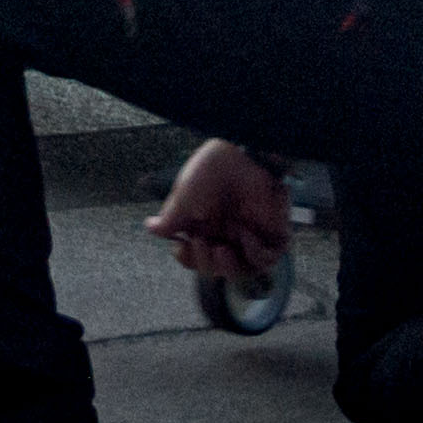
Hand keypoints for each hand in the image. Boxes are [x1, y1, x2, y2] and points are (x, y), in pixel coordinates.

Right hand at [144, 138, 291, 284]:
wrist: (241, 152)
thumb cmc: (211, 171)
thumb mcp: (185, 196)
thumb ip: (171, 218)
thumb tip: (149, 228)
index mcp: (205, 227)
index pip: (196, 258)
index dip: (187, 259)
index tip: (180, 247)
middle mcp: (227, 234)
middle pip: (217, 268)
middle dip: (206, 264)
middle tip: (202, 243)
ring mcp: (250, 235)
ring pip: (243, 270)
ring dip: (230, 268)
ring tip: (222, 250)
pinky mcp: (273, 232)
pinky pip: (268, 259)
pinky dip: (256, 255)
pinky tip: (247, 237)